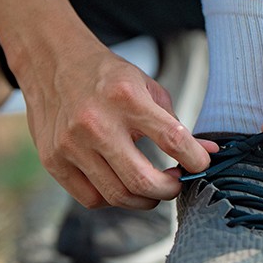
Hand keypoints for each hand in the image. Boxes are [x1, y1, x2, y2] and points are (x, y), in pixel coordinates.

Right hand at [19, 37, 216, 208]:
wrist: (52, 62)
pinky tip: (121, 184)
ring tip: (152, 189)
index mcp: (125, 97)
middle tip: (175, 184)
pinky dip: (113, 199)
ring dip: (144, 200)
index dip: (195, 160)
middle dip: (169, 190)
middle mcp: (95, 123)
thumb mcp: (146, 87)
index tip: (201, 165)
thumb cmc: (106, 77)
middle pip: (142, 181)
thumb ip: (176, 123)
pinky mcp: (53, 160)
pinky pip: (91, 198)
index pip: (172, 139)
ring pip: (117, 196)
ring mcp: (70, 145)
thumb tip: (210, 155)